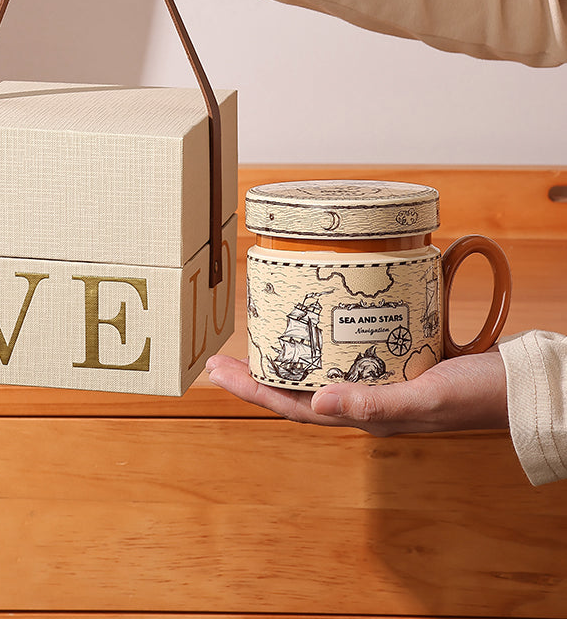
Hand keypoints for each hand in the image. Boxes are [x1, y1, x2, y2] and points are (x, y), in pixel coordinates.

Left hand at [206, 350, 507, 435]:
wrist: (522, 384)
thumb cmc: (481, 395)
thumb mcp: (428, 396)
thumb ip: (376, 404)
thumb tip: (316, 405)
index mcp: (367, 416)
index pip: (295, 406)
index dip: (254, 389)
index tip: (219, 370)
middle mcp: (367, 401)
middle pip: (299, 389)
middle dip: (259, 373)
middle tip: (224, 355)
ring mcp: (381, 381)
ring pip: (321, 372)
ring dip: (288, 357)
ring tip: (261, 339)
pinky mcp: (397, 361)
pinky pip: (349, 354)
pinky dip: (325, 341)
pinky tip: (319, 324)